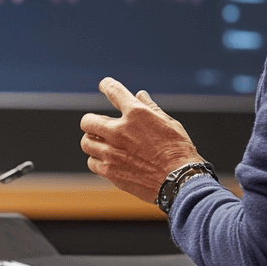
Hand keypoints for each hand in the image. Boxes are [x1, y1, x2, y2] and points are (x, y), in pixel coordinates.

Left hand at [80, 77, 203, 203]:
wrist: (180, 180)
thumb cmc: (178, 150)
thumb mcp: (168, 123)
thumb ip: (150, 108)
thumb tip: (139, 95)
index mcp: (136, 114)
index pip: (114, 91)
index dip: (107, 85)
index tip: (104, 84)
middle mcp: (119, 131)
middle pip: (88, 120)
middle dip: (92, 121)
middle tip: (98, 125)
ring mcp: (112, 152)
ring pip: (86, 142)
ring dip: (93, 140)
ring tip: (101, 144)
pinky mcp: (110, 171)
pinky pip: (92, 162)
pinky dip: (97, 160)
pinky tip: (106, 160)